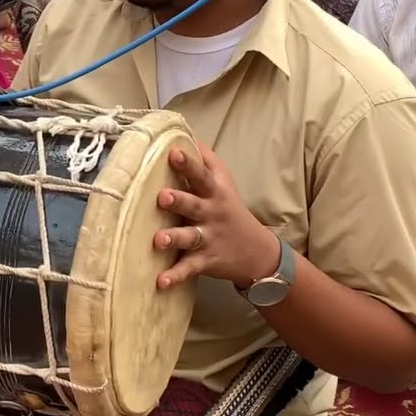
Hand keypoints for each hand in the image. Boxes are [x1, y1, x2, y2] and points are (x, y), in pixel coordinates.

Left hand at [153, 142, 282, 288]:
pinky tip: (161, 281)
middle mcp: (210, 214)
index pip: (201, 174)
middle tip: (162, 196)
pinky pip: (189, 268)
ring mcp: (208, 238)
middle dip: (178, 200)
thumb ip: (206, 159)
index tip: (173, 153)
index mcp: (213, 193)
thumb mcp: (224, 182)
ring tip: (158, 240)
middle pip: (193, 204)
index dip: (188, 163)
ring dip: (174, 238)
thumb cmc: (230, 209)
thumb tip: (186, 133)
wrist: (257, 252)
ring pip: (189, 237)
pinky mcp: (206, 261)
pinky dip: (176, 276)